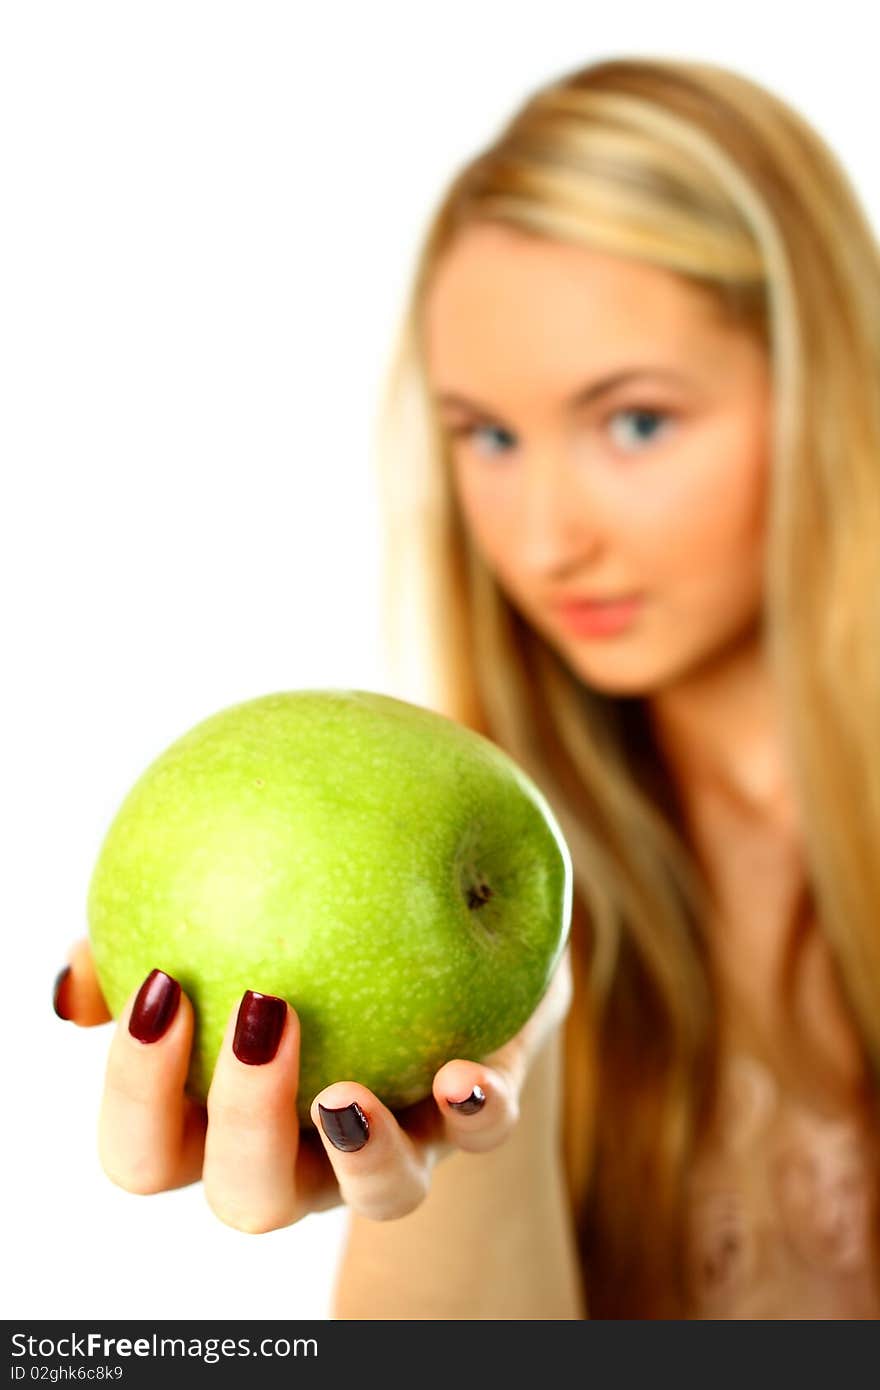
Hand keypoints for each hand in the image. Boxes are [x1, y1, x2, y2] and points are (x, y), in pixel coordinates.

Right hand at [53, 936, 572, 1232]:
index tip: (159, 987)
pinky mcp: (478, 1114)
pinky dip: (473, 1110)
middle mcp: (309, 1147)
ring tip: (345, 1095)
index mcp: (227, 1112)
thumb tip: (69, 982)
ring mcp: (400, 1141)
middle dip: (239, 1127)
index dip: (136, 1096)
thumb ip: (158, 929)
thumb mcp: (238, 905)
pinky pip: (484, 1134)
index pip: (149, 1148)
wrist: (452, 911)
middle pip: (248, 1199)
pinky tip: (462, 1071)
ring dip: (360, 1153)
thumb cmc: (312, 911)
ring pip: (378, 1199)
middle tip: (255, 1018)